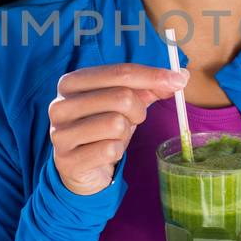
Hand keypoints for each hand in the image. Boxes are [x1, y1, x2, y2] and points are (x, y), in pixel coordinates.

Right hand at [49, 62, 189, 196]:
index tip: (179, 80)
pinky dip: (117, 152)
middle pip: (121, 97)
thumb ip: (149, 88)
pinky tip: (107, 153)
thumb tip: (180, 76)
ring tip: (115, 137)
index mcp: (72, 82)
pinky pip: (109, 150)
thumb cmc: (103, 130)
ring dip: (126, 133)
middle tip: (134, 120)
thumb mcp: (124, 105)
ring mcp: (60, 133)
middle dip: (138, 111)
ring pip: (116, 124)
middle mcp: (60, 104)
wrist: (80, 169)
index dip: (153, 76)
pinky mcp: (66, 160)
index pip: (120, 72)